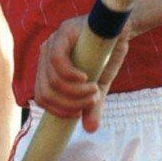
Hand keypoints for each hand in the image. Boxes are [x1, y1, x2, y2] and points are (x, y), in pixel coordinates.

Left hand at [34, 15, 129, 132]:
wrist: (120, 31)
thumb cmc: (106, 58)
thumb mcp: (98, 86)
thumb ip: (92, 105)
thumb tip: (90, 129)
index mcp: (48, 68)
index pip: (42, 96)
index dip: (57, 110)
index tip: (77, 114)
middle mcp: (46, 54)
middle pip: (46, 91)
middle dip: (70, 103)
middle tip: (92, 101)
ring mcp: (53, 42)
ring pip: (52, 80)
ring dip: (75, 92)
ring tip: (94, 91)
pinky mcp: (63, 32)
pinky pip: (57, 60)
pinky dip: (71, 75)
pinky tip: (85, 78)